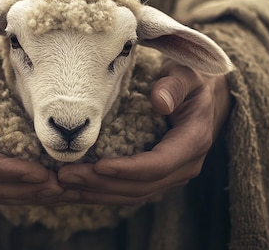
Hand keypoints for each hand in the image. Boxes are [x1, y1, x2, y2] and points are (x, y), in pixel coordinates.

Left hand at [57, 63, 231, 204]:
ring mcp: (170, 175)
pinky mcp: (155, 177)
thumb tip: (159, 101)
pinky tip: (73, 187)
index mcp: (193, 141)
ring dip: (95, 192)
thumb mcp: (187, 74)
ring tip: (62, 184)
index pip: (158, 165)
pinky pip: (127, 190)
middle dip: (100, 184)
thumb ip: (174, 85)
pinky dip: (99, 191)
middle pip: (139, 186)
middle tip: (65, 176)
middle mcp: (184, 166)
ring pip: (131, 195)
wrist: (206, 96)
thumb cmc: (192, 80)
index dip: (127, 169)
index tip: (97, 165)